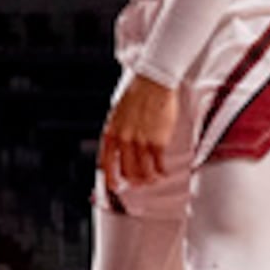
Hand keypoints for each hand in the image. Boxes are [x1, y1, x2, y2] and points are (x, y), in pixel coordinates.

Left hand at [98, 73, 182, 192]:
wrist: (153, 83)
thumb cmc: (137, 95)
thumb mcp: (118, 114)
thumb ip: (118, 132)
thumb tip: (119, 148)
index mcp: (111, 133)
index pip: (106, 163)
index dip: (110, 178)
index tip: (114, 187)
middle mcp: (124, 140)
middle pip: (127, 171)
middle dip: (133, 181)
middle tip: (139, 184)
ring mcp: (140, 142)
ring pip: (143, 172)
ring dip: (149, 179)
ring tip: (153, 179)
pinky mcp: (158, 142)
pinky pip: (158, 165)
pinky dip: (161, 172)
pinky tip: (164, 173)